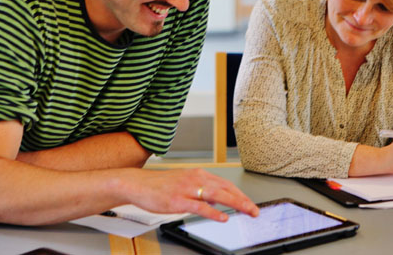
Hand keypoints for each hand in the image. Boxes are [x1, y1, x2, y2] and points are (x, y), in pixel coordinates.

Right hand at [117, 168, 259, 221]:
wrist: (138, 184)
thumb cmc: (160, 185)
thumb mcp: (185, 183)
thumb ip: (202, 190)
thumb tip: (217, 200)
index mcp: (198, 174)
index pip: (225, 184)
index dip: (240, 194)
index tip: (250, 203)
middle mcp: (195, 178)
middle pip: (225, 188)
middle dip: (243, 200)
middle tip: (255, 210)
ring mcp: (187, 189)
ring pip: (216, 195)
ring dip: (235, 203)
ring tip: (247, 211)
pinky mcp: (178, 200)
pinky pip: (199, 207)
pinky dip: (213, 212)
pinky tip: (223, 217)